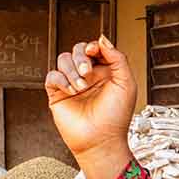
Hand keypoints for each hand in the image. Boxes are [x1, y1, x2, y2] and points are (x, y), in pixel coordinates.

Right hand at [45, 35, 136, 160]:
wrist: (101, 139)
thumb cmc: (116, 116)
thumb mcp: (126, 83)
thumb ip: (117, 58)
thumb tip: (102, 39)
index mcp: (105, 71)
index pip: (95, 48)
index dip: (93, 45)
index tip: (94, 51)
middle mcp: (88, 76)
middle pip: (77, 50)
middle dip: (81, 57)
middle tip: (88, 72)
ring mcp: (72, 84)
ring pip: (63, 59)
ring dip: (72, 70)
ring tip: (81, 87)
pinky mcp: (58, 94)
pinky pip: (52, 75)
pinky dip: (61, 79)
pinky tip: (72, 91)